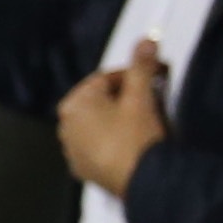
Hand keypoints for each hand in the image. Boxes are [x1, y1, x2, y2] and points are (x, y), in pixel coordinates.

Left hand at [59, 37, 169, 194]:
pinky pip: (99, 144)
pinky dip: (114, 137)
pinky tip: (133, 140)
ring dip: (120, 116)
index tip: (156, 74)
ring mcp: (72, 149)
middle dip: (127, 95)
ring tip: (146, 118)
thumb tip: (146, 41)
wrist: (140, 181)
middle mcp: (66, 126)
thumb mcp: (141, 96)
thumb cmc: (136, 137)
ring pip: (100, 122)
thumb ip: (142, 66)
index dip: (134, 74)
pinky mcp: (83, 168)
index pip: (106, 78)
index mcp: (74, 104)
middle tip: (153, 96)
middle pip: (101, 100)